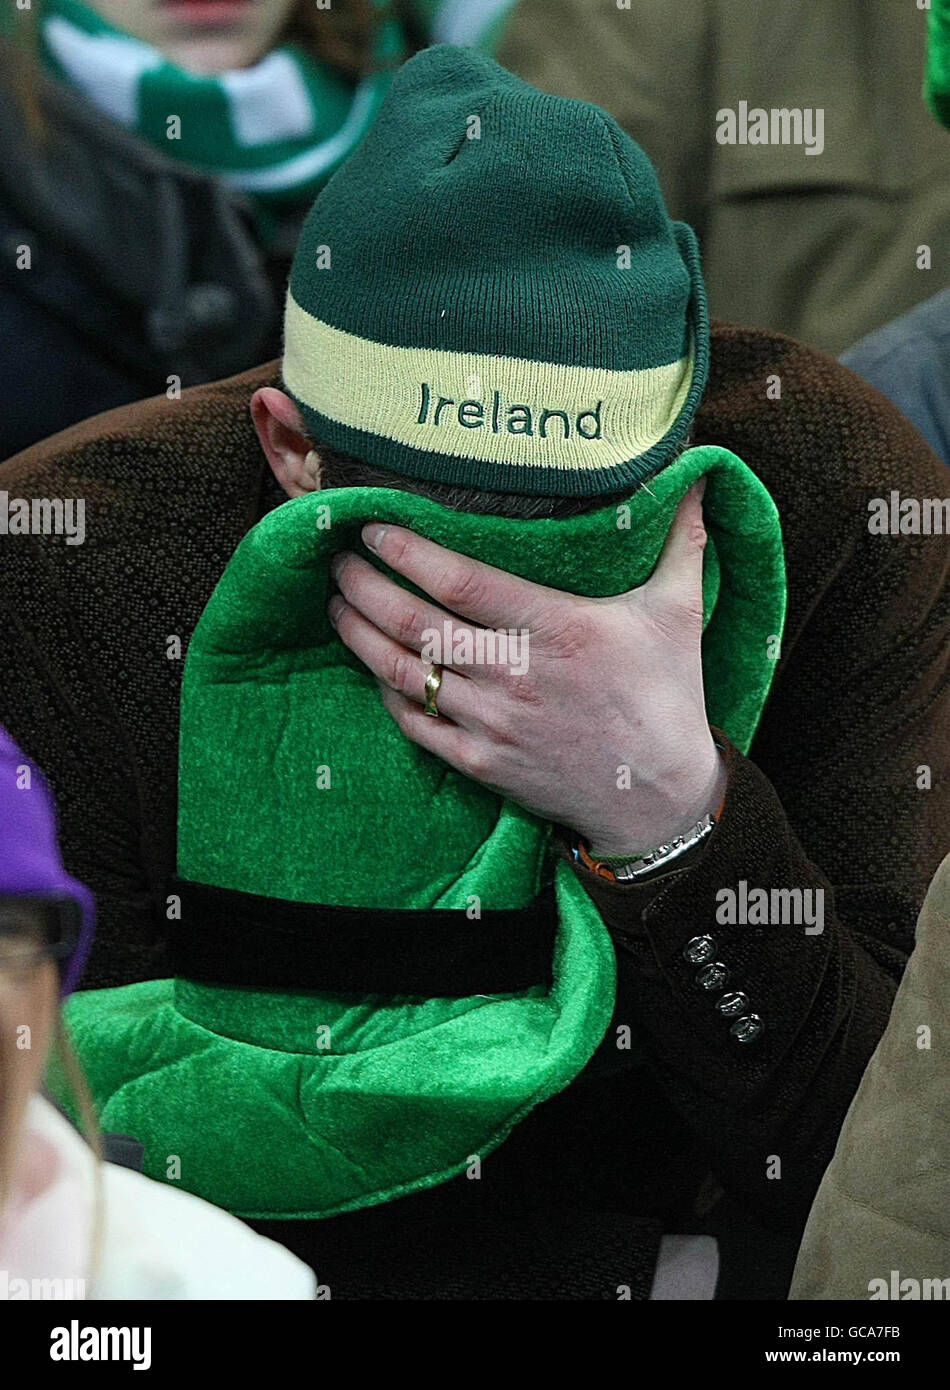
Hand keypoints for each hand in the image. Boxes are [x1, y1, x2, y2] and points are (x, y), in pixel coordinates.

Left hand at [327, 481, 725, 857]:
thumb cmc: (667, 696)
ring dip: (360, 636)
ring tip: (339, 605)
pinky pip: (415, 724)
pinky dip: (387, 692)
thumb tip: (700, 473)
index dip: (409, 552)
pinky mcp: (481, 764)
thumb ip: (681, 539)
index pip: (462, 583)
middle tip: (339, 560)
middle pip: (415, 624)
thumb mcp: (678, 612)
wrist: (658, 800)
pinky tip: (374, 667)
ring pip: (404, 673)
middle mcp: (515, 675)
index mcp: (557, 629)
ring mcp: (492, 724)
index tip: (373, 527)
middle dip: (366, 587)